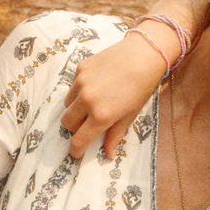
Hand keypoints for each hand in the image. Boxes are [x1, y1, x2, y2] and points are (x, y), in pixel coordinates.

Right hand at [60, 0, 205, 158]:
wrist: (143, 54)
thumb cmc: (142, 87)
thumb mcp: (130, 114)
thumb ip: (115, 134)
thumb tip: (108, 154)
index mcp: (101, 115)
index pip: (79, 139)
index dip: (75, 150)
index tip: (76, 153)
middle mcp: (87, 100)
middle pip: (67, 122)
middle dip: (74, 128)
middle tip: (86, 125)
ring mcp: (81, 83)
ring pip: (67, 104)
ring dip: (75, 109)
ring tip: (92, 103)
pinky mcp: (80, 68)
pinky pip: (72, 86)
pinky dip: (79, 91)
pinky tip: (96, 85)